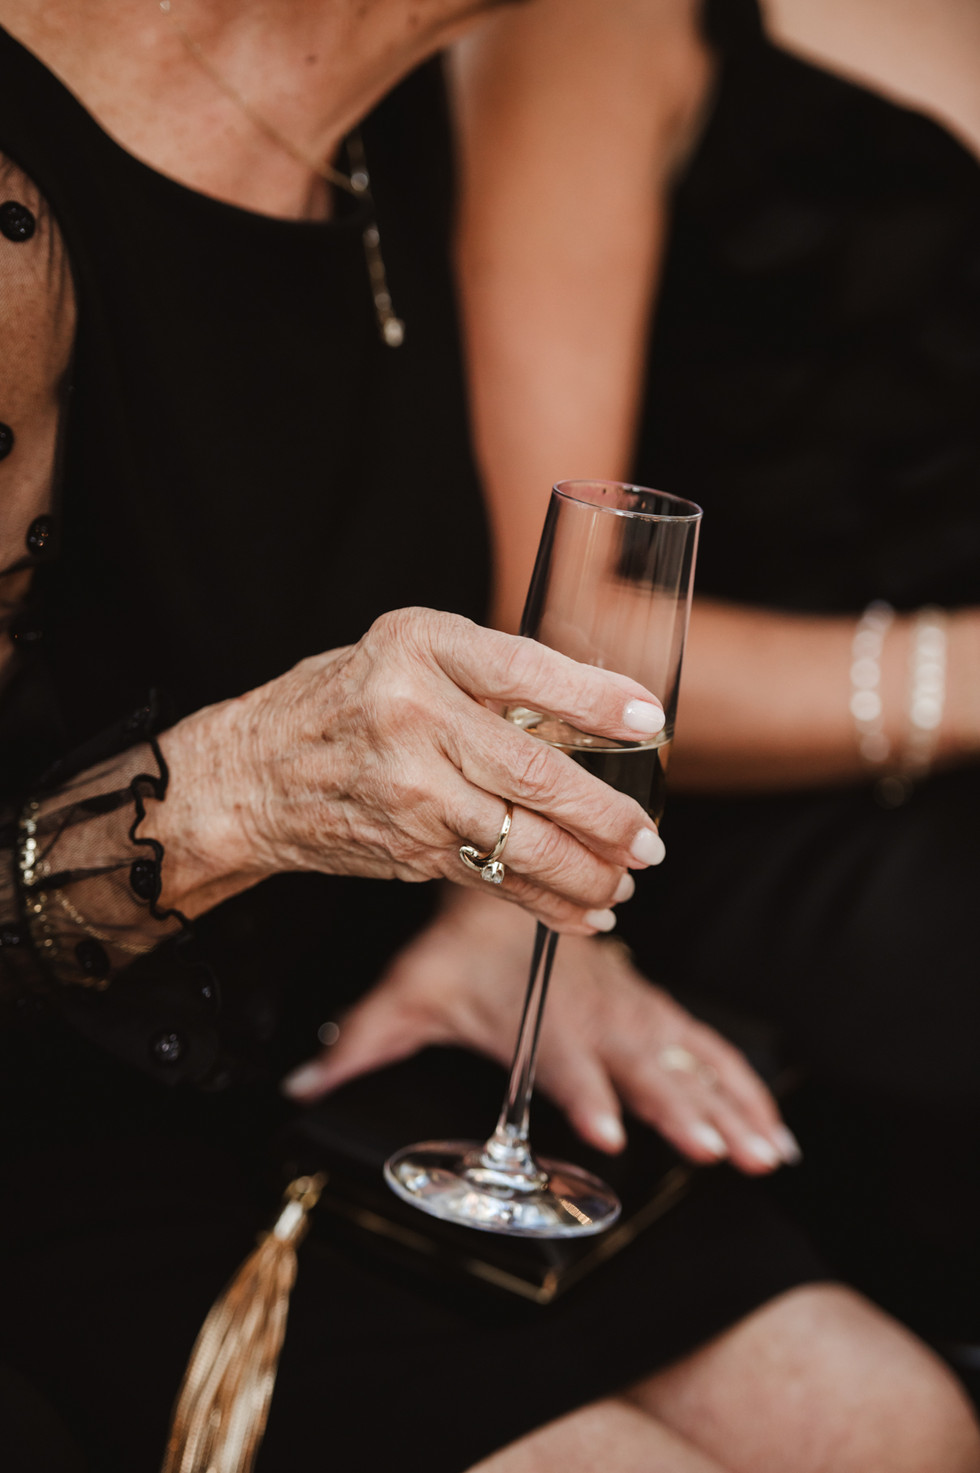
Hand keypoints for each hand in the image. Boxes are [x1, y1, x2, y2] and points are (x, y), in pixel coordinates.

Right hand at [154, 607, 667, 931]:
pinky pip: (492, 878)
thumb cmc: (340, 703)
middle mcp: (412, 716)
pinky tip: (584, 910)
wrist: (248, 775)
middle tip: (649, 839)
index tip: (650, 721)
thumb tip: (595, 711)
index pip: (525, 671)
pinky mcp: (408, 847)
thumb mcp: (407, 655)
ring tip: (626, 879)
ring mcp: (408, 790)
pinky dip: (545, 901)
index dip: (595, 700)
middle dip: (604, 814)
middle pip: (532, 771)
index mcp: (418, 648)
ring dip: (586, 870)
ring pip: (519, 839)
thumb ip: (488, 677)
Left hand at [283, 886, 800, 1173]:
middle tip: (716, 1151)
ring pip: (684, 1059)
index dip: (587, 1092)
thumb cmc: (462, 937)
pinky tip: (771, 1123)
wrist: (514, 861)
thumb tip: (303, 1083)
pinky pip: (702, 1045)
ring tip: (764, 1151)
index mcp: (538, 1014)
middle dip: (678, 1110)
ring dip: (726, 1104)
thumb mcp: (410, 987)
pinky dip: (741, 1082)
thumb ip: (363, 1041)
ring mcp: (627, 1009)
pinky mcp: (648, 1005)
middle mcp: (591, 1013)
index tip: (609, 1128)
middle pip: (641, 1066)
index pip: (565, 1059)